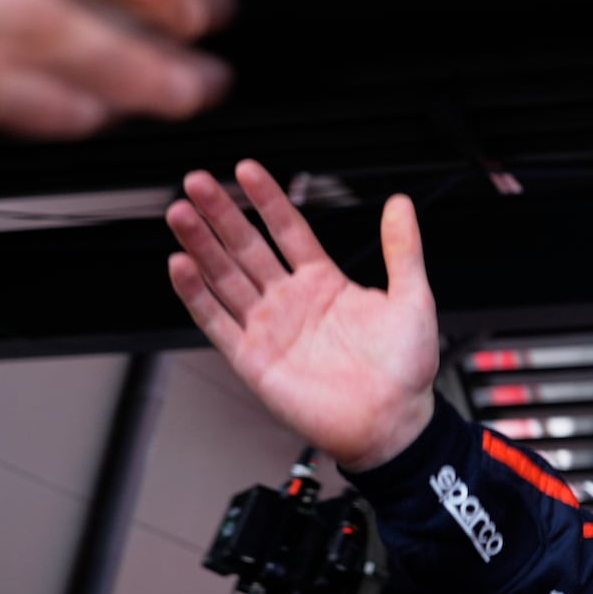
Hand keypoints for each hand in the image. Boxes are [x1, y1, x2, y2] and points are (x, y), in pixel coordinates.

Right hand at [167, 160, 438, 468]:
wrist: (394, 423)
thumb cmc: (405, 370)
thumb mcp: (412, 298)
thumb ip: (403, 249)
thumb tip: (400, 204)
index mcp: (324, 283)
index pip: (288, 229)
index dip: (267, 200)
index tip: (246, 170)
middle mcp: (291, 302)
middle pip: (247, 247)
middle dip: (220, 214)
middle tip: (197, 182)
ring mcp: (269, 328)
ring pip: (225, 278)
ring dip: (201, 246)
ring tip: (180, 214)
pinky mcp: (253, 359)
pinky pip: (217, 322)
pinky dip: (196, 295)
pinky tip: (180, 266)